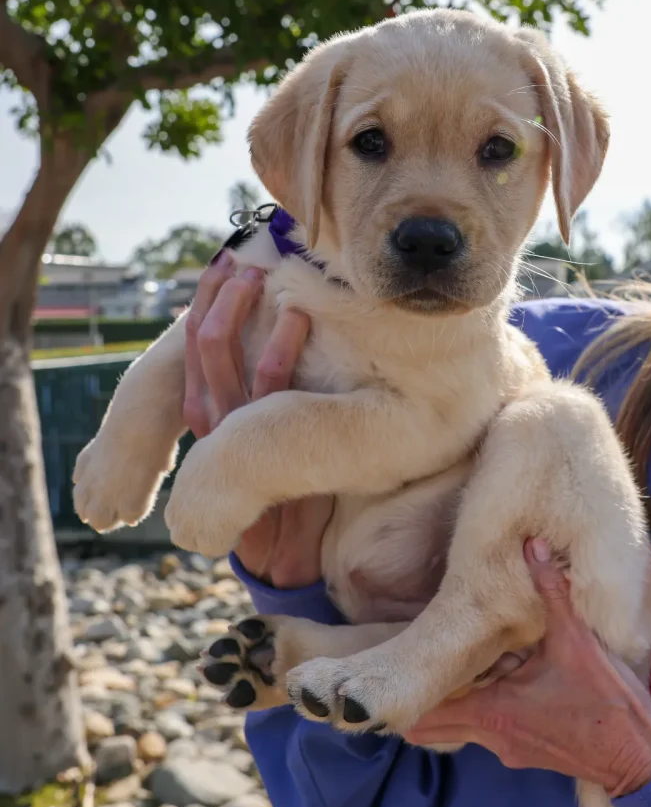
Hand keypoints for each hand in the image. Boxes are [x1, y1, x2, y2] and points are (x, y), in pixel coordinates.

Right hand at [183, 250, 333, 586]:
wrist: (280, 545)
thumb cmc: (275, 480)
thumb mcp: (255, 434)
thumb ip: (251, 397)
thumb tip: (260, 344)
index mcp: (206, 410)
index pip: (196, 347)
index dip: (207, 302)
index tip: (223, 266)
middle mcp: (211, 416)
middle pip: (203, 344)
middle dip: (220, 297)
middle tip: (243, 260)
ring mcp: (234, 428)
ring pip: (225, 356)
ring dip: (241, 310)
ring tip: (261, 274)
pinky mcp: (264, 439)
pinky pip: (270, 384)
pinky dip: (281, 346)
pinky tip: (298, 315)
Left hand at [405, 539, 650, 796]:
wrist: (641, 759)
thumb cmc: (607, 704)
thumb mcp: (577, 640)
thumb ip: (552, 589)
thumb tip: (532, 544)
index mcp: (493, 711)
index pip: (429, 710)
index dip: (408, 691)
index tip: (389, 669)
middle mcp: (493, 736)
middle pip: (436, 724)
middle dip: (423, 697)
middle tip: (406, 663)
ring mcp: (510, 749)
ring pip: (463, 726)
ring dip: (455, 700)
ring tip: (446, 665)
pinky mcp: (528, 753)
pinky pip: (489, 730)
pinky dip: (481, 709)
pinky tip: (494, 681)